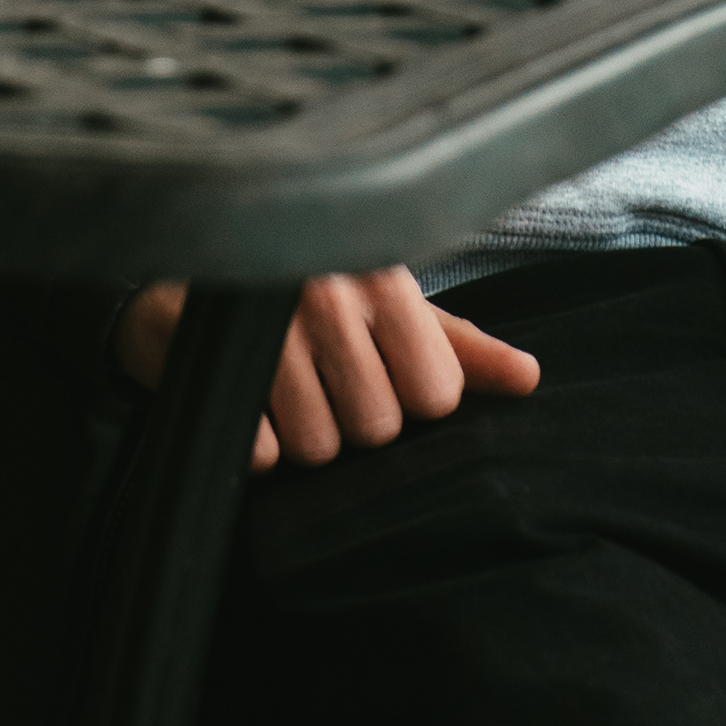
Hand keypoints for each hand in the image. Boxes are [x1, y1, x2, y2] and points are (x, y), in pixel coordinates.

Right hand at [113, 267, 540, 468]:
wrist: (195, 274)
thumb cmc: (311, 295)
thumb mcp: (390, 307)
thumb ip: (459, 347)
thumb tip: (529, 378)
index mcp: (383, 276)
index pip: (436, 392)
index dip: (410, 400)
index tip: (381, 371)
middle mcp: (327, 294)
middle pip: (377, 427)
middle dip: (353, 421)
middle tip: (326, 383)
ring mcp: (266, 325)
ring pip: (318, 447)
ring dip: (303, 436)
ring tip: (286, 392)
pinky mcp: (213, 359)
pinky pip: (260, 452)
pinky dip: (255, 444)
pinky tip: (248, 405)